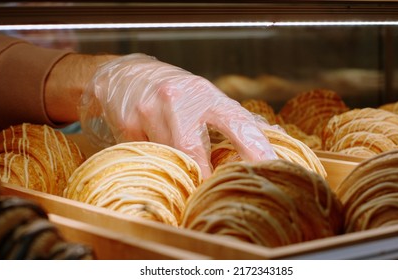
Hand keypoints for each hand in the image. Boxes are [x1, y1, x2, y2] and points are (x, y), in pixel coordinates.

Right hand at [79, 54, 276, 177]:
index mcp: (205, 94)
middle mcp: (178, 100)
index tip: (270, 166)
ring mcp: (150, 111)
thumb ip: (235, 117)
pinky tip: (153, 149)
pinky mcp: (127, 125)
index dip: (255, 146)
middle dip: (203, 173)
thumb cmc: (175, 91)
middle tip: (211, 189)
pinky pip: (148, 156)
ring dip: (177, 168)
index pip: (236, 121)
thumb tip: (273, 133)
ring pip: (168, 157)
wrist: (124, 75)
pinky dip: (156, 161)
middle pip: (194, 149)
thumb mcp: (205, 96)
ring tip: (179, 166)